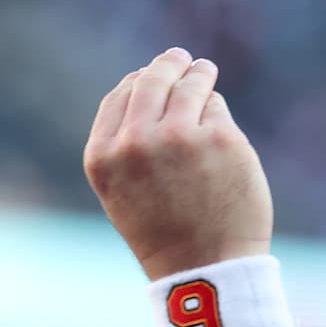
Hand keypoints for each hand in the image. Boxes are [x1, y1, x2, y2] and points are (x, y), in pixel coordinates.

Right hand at [82, 48, 273, 280]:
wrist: (206, 269)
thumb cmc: (168, 236)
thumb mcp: (124, 193)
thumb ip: (124, 147)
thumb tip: (144, 92)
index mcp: (105, 156)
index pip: (120, 98)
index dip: (137, 82)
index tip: (149, 74)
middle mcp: (137, 141)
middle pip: (152, 82)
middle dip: (166, 65)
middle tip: (179, 58)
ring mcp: (180, 137)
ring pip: (188, 86)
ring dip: (197, 73)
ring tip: (203, 68)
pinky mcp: (221, 138)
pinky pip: (217, 108)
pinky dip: (217, 111)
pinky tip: (218, 116)